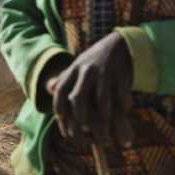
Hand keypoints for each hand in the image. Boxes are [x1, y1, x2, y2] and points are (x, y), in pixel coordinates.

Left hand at [46, 32, 134, 147]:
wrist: (120, 44)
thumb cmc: (95, 61)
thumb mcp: (78, 65)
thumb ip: (65, 77)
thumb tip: (50, 89)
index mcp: (73, 70)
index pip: (60, 91)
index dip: (59, 108)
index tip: (62, 121)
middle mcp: (86, 72)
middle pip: (78, 99)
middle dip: (80, 118)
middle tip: (86, 131)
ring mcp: (104, 73)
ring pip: (101, 100)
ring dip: (104, 116)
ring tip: (106, 125)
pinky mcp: (121, 76)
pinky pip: (120, 96)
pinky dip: (122, 106)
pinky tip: (123, 112)